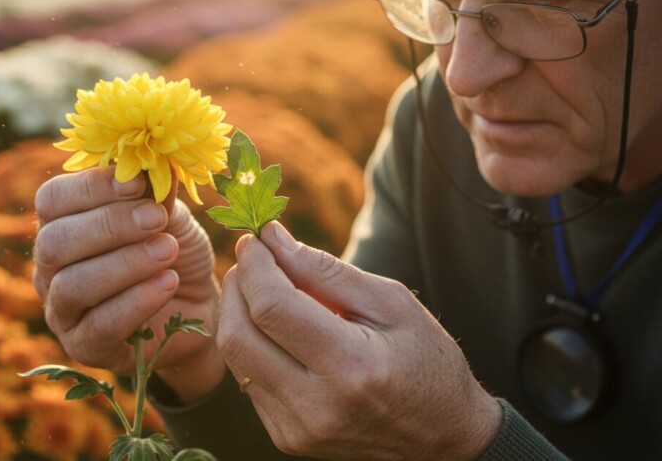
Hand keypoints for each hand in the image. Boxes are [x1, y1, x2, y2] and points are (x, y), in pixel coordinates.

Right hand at [33, 167, 226, 400]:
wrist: (198, 308)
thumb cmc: (173, 252)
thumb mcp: (169, 216)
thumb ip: (155, 192)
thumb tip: (155, 160)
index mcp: (61, 224)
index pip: (52, 199)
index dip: (91, 188)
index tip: (138, 184)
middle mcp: (50, 267)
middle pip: (55, 242)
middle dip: (109, 227)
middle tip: (157, 219)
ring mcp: (61, 310)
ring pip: (73, 285)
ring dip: (125, 264)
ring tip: (168, 251)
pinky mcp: (83, 347)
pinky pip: (99, 325)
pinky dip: (136, 302)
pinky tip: (167, 284)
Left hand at [216, 221, 501, 459]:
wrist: (442, 438)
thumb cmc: (425, 360)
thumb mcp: (390, 302)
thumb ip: (326, 270)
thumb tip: (273, 239)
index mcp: (351, 367)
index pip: (271, 308)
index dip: (254, 266)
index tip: (255, 240)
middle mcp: (316, 405)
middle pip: (237, 336)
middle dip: (236, 287)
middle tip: (252, 260)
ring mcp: (297, 429)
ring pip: (235, 359)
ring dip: (239, 314)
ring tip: (267, 290)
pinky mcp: (287, 438)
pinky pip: (249, 381)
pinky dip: (255, 346)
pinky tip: (280, 332)